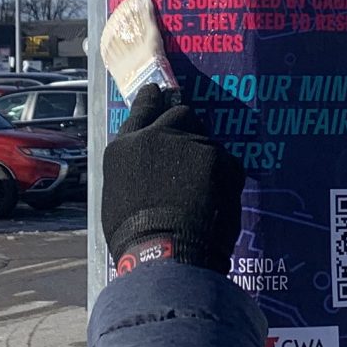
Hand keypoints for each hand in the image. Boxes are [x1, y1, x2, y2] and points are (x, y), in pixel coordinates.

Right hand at [102, 84, 245, 274]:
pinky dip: (224, 177)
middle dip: (185, 127)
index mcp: (126, 146)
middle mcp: (158, 136)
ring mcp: (193, 145)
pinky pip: (227, 162)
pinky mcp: (221, 159)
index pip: (143, 107)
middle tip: (188, 150)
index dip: (152, 99)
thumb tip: (149, 166)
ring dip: (204, 157)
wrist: (166, 253)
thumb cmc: (133, 236)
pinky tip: (216, 200)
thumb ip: (135, 167)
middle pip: (180, 114)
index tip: (159, 92)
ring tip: (202, 190)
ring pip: (206, 140)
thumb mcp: (118, 193)